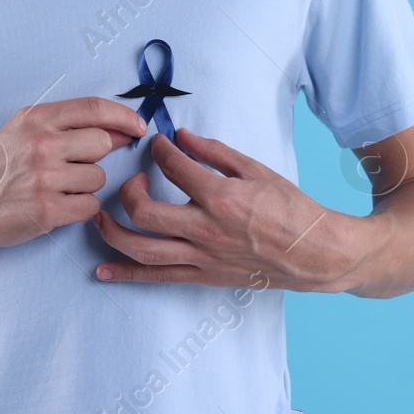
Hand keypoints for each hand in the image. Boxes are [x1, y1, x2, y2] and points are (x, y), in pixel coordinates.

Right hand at [0, 97, 144, 248]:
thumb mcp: (25, 131)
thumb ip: (68, 126)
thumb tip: (119, 129)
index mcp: (37, 119)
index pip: (94, 108)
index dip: (124, 116)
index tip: (138, 127)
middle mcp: (42, 144)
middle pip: (102, 144)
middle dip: (94, 157)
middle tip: (71, 167)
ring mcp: (45, 178)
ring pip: (98, 178)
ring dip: (85, 186)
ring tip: (57, 188)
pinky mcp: (47, 210)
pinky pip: (89, 206)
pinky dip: (79, 208)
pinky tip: (57, 205)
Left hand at [91, 128, 363, 291]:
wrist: (314, 253)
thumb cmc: (290, 209)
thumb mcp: (256, 170)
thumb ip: (214, 152)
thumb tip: (181, 135)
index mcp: (221, 197)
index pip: (172, 167)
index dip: (158, 150)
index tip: (157, 144)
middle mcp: (206, 229)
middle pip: (143, 212)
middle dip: (128, 190)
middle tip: (134, 180)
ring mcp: (201, 257)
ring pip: (141, 249)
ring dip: (111, 232)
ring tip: (99, 217)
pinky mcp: (202, 276)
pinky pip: (156, 278)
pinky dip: (125, 275)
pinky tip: (102, 271)